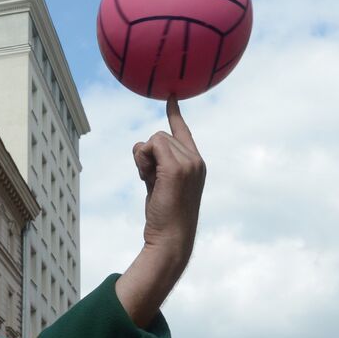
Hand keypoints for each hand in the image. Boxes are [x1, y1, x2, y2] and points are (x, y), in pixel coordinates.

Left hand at [115, 98, 206, 326]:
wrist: (171, 240)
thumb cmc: (164, 218)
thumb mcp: (162, 185)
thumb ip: (159, 166)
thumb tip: (143, 149)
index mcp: (196, 163)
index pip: (183, 131)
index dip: (175, 114)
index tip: (171, 97)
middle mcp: (196, 160)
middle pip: (160, 135)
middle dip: (147, 156)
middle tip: (150, 181)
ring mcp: (188, 163)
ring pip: (153, 140)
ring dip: (143, 160)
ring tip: (149, 183)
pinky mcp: (176, 168)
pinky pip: (150, 146)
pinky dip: (142, 160)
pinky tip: (146, 179)